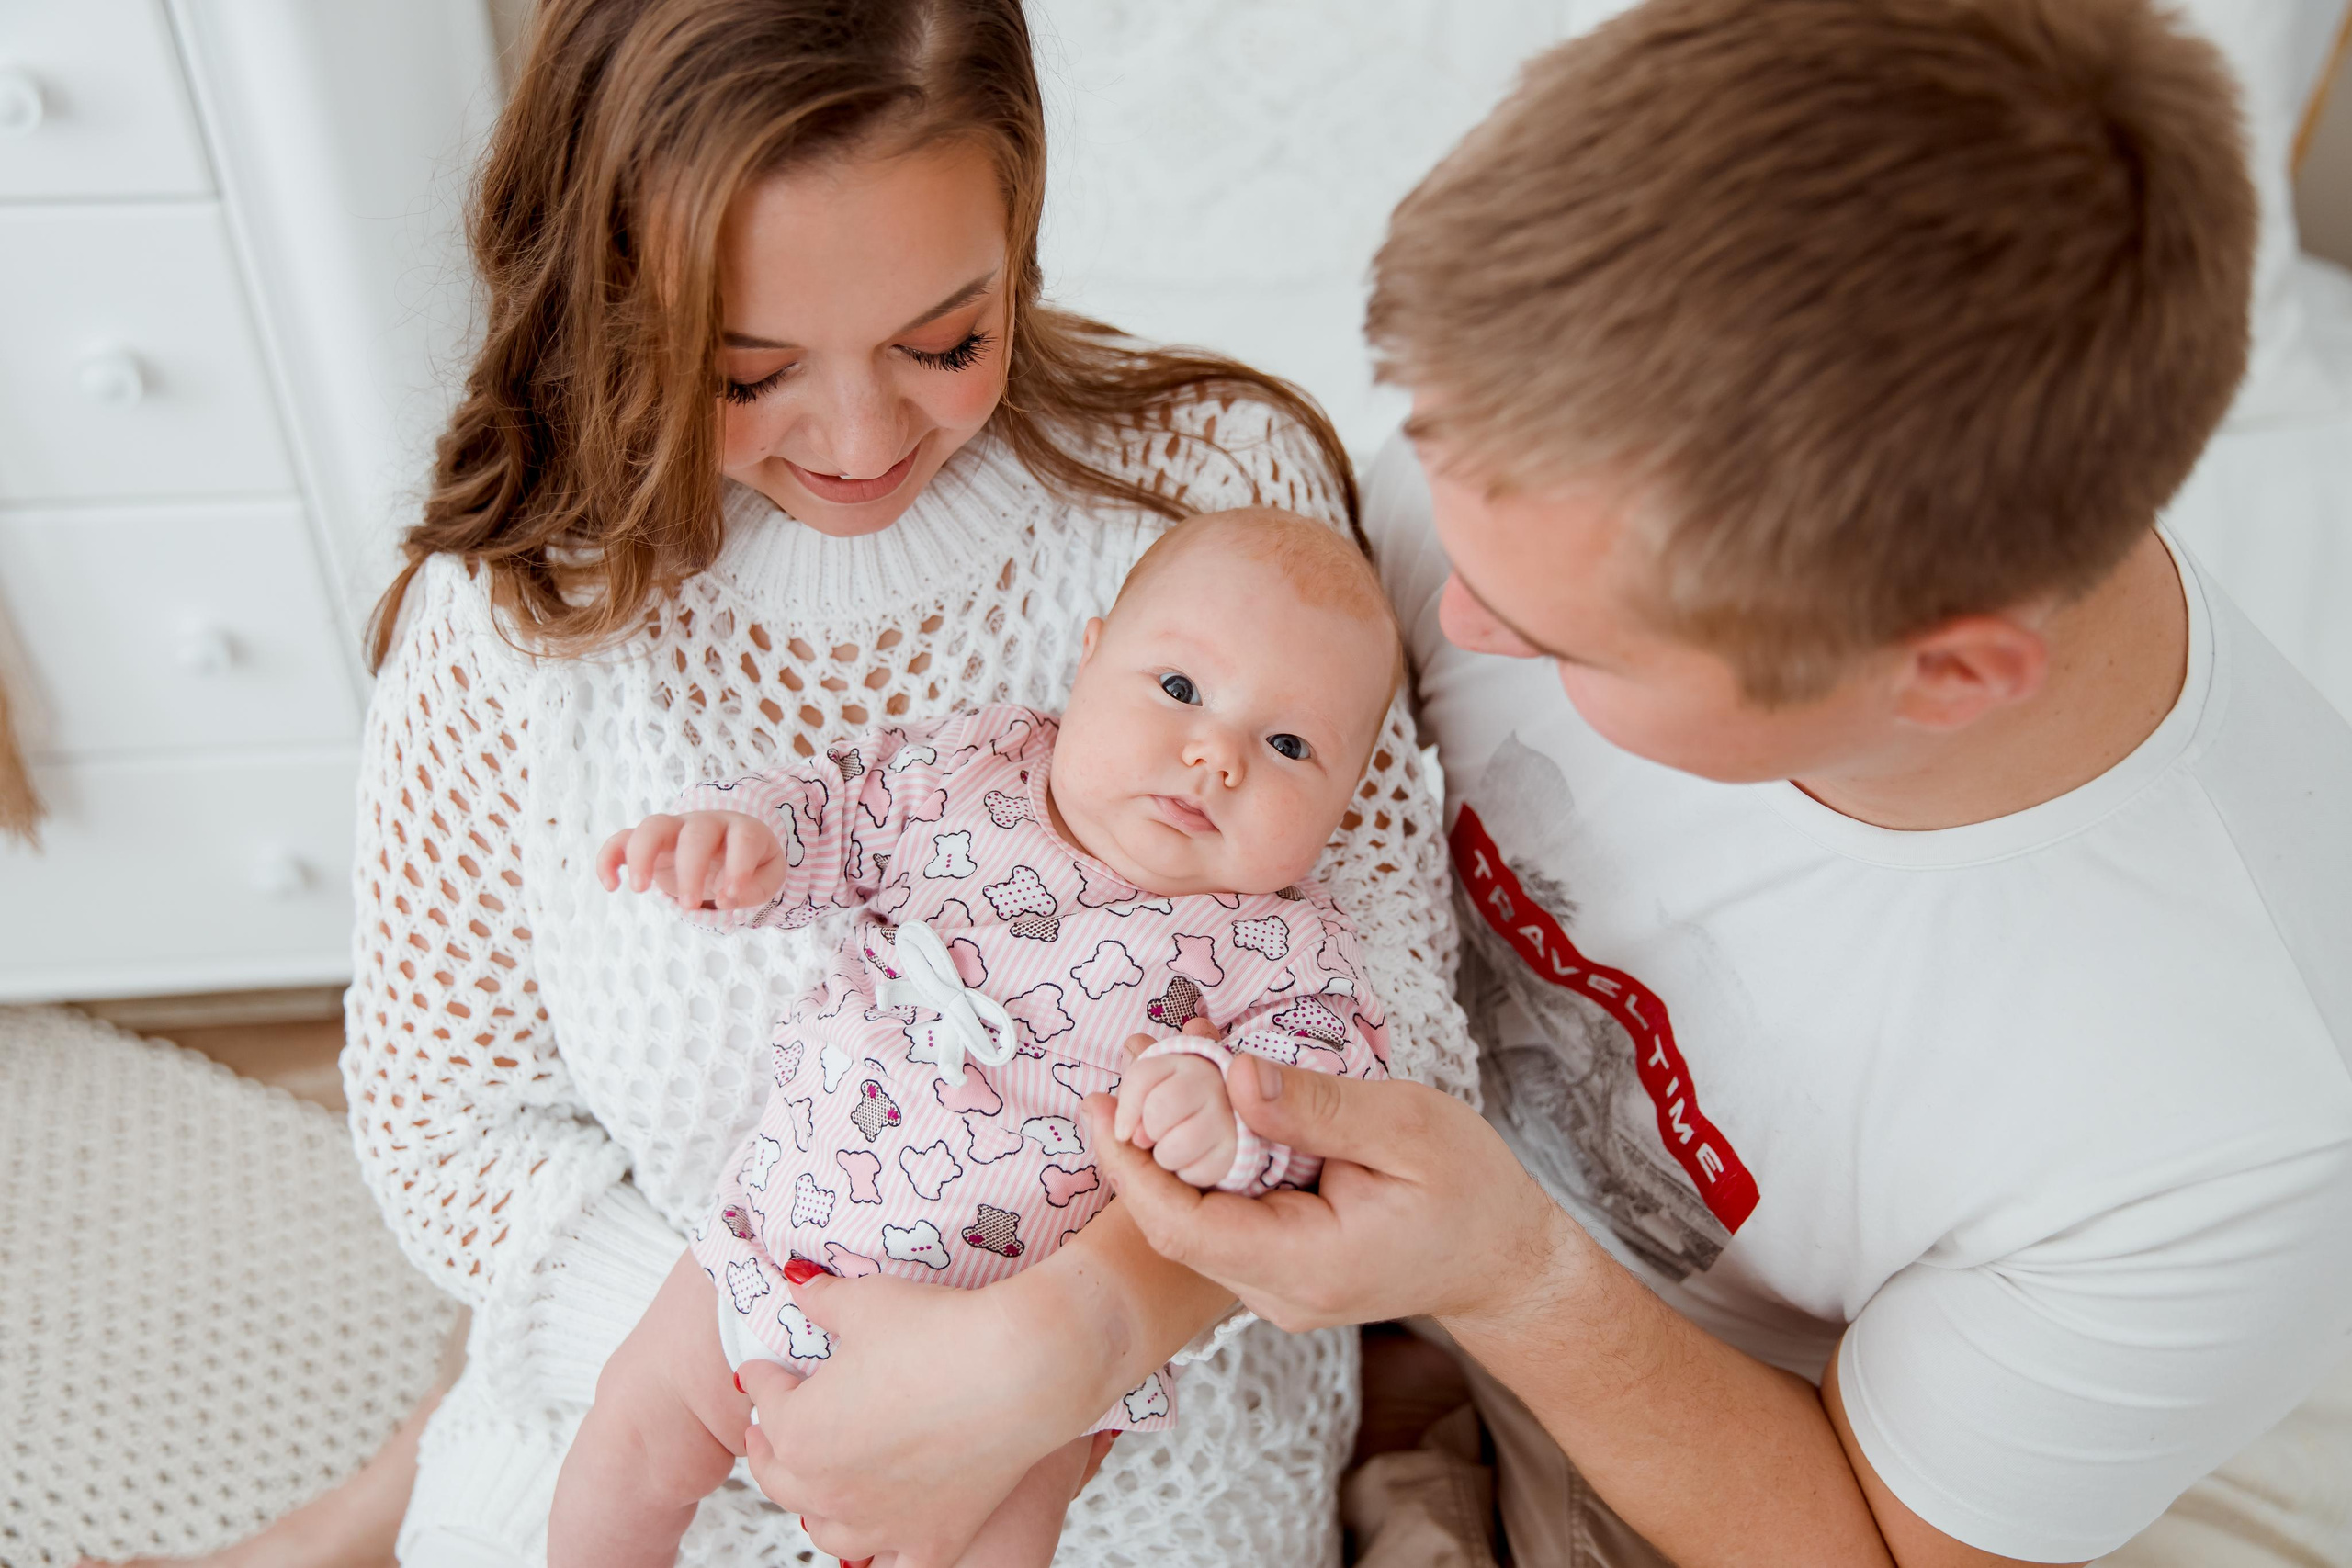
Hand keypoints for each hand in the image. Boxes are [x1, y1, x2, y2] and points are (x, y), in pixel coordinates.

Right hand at [596, 809, 785, 909]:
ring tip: (639, 889)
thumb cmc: (750, 864)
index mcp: (741, 829)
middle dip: (691, 870)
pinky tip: (611, 886)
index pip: (743, 838)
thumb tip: (726, 899)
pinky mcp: (649, 841)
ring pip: (653, 826)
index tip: (728, 898)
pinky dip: (610, 858)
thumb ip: (755, 888)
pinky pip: (621, 839)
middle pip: (695, 834)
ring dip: (642, 855)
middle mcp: (706, 823)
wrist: (726, 848)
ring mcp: (674, 828)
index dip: (738, 867)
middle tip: (690, 907)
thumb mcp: (767, 876)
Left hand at [738, 1267, 1110, 1567]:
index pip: (766, 1403)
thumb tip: (800, 1287)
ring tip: (818, 1484)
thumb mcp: (868, 1303)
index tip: (764, 1369)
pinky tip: (883, 1533)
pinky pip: (894, 1561)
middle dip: (772, 1448)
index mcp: (801, 1433)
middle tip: (770, 1429)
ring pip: (828, 1532)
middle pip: (783, 1477)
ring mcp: (882, 1524)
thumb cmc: (940, 1331)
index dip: (764, 1380)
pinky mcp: (934, 1539)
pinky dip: (882, 1550)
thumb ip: (824, 1300)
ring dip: (814, 1507)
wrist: (1021, 1369)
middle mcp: (831, 1491)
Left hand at [1081, 1053, 1580, 1337]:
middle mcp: (1278, 1291)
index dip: (1131, 1165)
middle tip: (1140, 1048)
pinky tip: (1215, 1089)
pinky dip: (1213, 1150)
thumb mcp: (1406, 1128)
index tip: (1102, 1102)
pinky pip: (1227, 1211)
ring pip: (1199, 1213)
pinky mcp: (1281, 1266)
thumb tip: (1232, 1074)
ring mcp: (1277, 1286)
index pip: (1184, 1227)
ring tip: (1171, 1051)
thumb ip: (1316, 1108)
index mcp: (1307, 1265)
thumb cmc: (1472, 1191)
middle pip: (1180, 1218)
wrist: (1506, 1261)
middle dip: (1148, 1133)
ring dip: (1178, 1135)